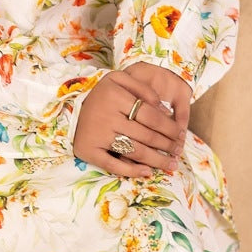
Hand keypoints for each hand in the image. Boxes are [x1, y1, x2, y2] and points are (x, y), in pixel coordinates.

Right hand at [72, 63, 189, 177]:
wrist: (70, 109)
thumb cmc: (102, 95)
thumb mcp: (119, 80)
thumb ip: (143, 88)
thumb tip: (165, 110)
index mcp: (115, 95)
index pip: (151, 115)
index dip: (169, 127)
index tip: (181, 134)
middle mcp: (106, 115)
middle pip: (146, 135)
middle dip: (167, 145)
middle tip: (178, 151)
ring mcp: (97, 135)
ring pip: (134, 152)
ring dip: (156, 161)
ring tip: (171, 166)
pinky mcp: (89, 151)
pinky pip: (114, 165)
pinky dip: (132, 171)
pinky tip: (147, 172)